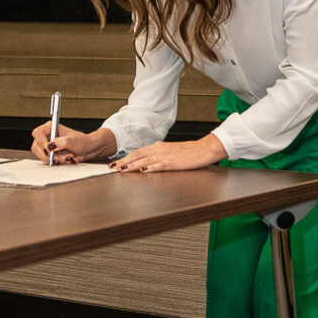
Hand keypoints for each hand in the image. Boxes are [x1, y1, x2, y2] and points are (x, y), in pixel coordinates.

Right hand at [31, 122, 115, 164]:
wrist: (87, 150)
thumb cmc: (82, 141)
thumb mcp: (73, 141)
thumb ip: (61, 142)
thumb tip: (51, 145)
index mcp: (51, 127)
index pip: (38, 133)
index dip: (42, 142)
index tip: (49, 149)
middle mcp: (47, 136)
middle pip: (37, 146)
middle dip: (50, 154)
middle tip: (59, 156)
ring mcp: (47, 146)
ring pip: (42, 155)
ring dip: (55, 159)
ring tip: (67, 156)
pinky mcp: (49, 154)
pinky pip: (47, 161)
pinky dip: (57, 162)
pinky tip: (66, 159)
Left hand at [110, 134, 225, 172]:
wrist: (205, 149)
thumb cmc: (190, 152)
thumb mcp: (172, 152)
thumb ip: (159, 157)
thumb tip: (148, 165)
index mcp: (159, 146)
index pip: (138, 152)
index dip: (126, 158)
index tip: (116, 163)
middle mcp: (160, 149)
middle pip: (137, 155)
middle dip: (123, 161)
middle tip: (112, 167)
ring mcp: (166, 156)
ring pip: (144, 160)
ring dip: (132, 165)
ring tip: (122, 170)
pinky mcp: (173, 162)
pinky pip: (159, 165)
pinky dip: (150, 168)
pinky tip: (143, 171)